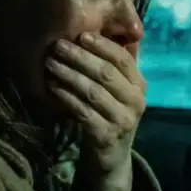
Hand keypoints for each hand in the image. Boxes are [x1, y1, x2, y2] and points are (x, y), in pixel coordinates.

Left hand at [45, 33, 146, 190]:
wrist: (111, 159)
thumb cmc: (111, 116)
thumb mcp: (118, 92)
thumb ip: (113, 67)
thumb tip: (98, 31)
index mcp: (140, 86)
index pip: (123, 59)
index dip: (102, 45)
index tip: (81, 35)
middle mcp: (136, 101)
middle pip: (106, 73)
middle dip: (80, 57)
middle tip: (58, 46)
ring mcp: (123, 120)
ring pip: (93, 91)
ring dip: (69, 75)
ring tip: (50, 64)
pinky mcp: (106, 135)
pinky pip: (83, 111)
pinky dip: (66, 97)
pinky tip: (53, 87)